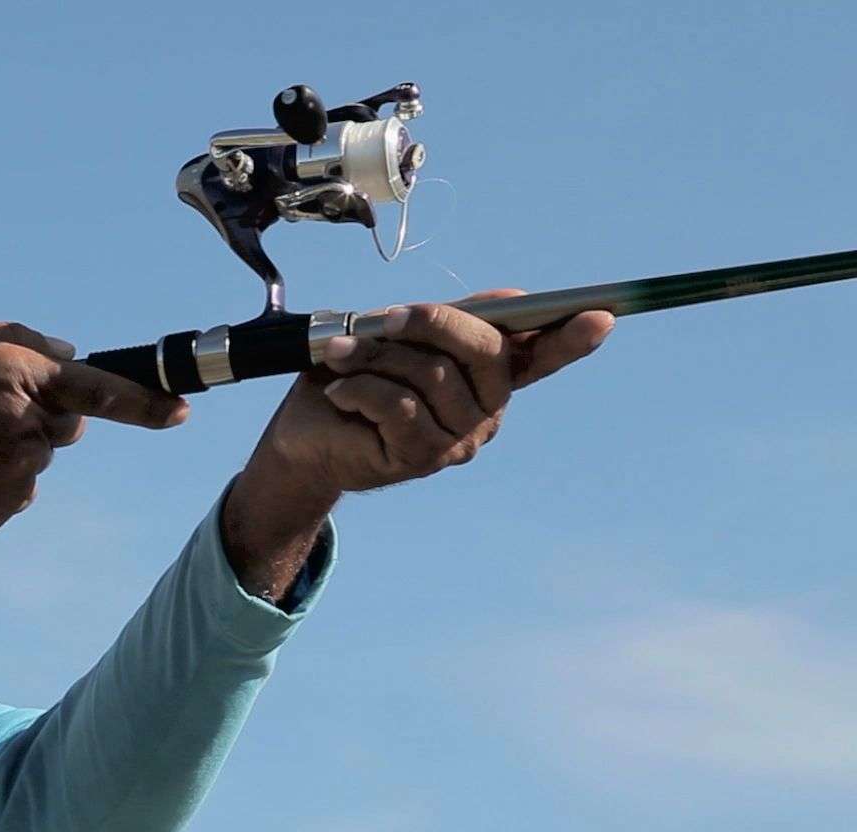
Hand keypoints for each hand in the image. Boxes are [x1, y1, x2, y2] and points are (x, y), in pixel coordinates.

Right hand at [0, 322, 188, 552]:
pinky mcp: (8, 506)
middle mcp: (25, 422)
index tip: (182, 411)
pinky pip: (21, 486)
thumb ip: (14, 338)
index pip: (97, 387)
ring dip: (12, 447)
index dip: (145, 400)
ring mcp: (19, 470)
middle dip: (42, 415)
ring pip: (41, 453)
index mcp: (14, 373)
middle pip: (67, 421)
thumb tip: (69, 354)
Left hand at [219, 291, 613, 604]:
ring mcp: (459, 438)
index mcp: (486, 375)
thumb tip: (514, 300)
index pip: (541, 356)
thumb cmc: (353, 378)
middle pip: (486, 352)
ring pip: (433, 376)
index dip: (571, 337)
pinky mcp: (423, 457)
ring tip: (342, 358)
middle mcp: (485, 409)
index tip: (602, 315)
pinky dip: (360, 388)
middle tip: (386, 318)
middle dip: (433, 323)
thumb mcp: (398, 337)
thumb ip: (449, 320)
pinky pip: (399, 405)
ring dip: (377, 357)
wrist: (303, 434)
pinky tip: (339, 393)